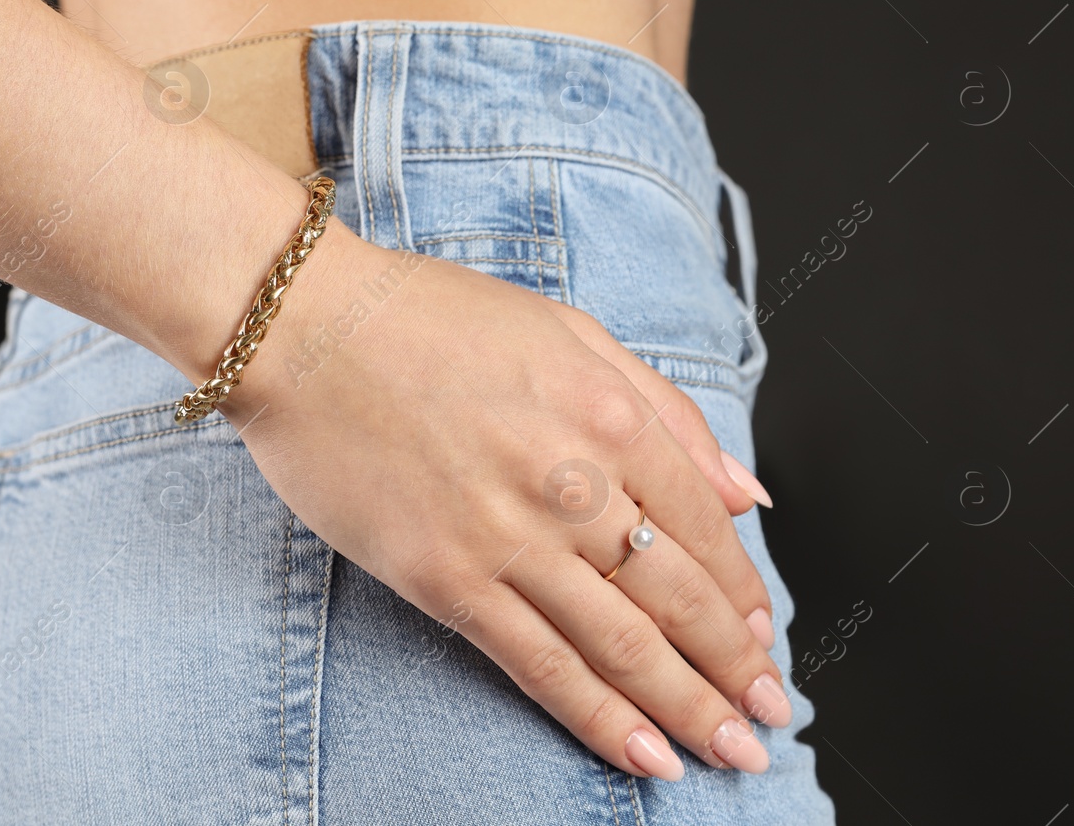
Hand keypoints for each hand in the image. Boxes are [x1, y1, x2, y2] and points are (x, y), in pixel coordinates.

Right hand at [222, 218, 789, 778]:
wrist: (304, 328)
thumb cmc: (427, 316)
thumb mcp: (567, 330)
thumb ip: (665, 410)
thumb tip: (742, 493)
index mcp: (610, 413)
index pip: (704, 527)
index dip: (742, 593)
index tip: (760, 636)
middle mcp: (573, 482)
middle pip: (679, 598)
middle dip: (736, 670)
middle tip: (769, 718)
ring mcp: (508, 538)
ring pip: (622, 645)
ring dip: (689, 710)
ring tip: (734, 752)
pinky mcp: (445, 579)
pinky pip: (539, 664)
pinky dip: (599, 719)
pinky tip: (644, 755)